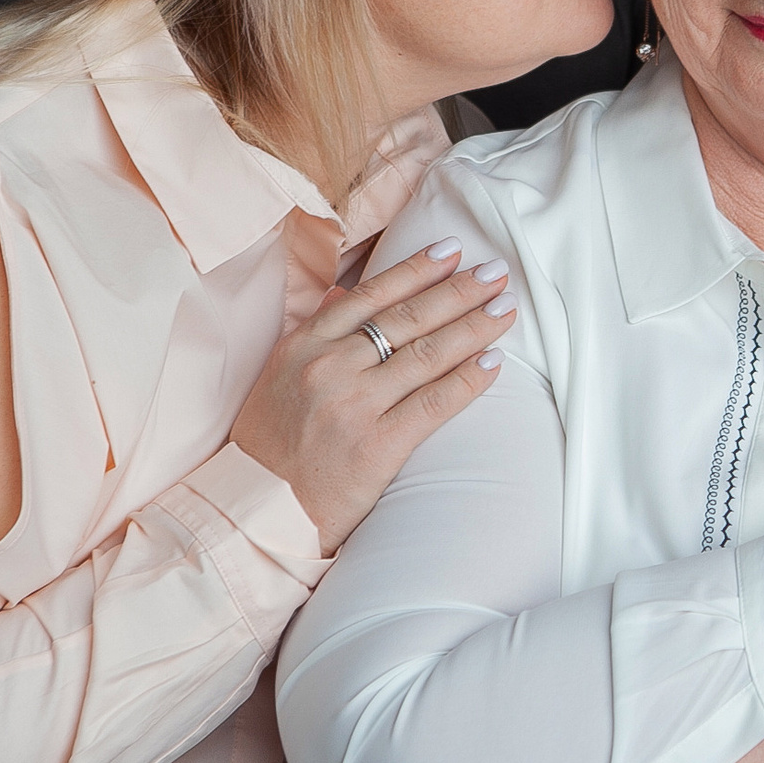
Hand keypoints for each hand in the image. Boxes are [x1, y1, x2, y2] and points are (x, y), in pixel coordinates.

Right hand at [230, 241, 516, 551]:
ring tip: (506, 308)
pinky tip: (494, 362)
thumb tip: (347, 293)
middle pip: (408, 318)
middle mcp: (330, 368)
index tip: (453, 251)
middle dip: (460, 291)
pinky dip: (468, 380)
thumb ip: (315, 331)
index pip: (371, 295)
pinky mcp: (377, 446)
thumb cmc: (271, 445)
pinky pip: (434, 403)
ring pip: (427, 354)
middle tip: (497, 274)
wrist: (257, 511)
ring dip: (474, 327)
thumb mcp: (279, 376)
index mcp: (305, 345)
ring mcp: (354, 406)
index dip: (417, 270)